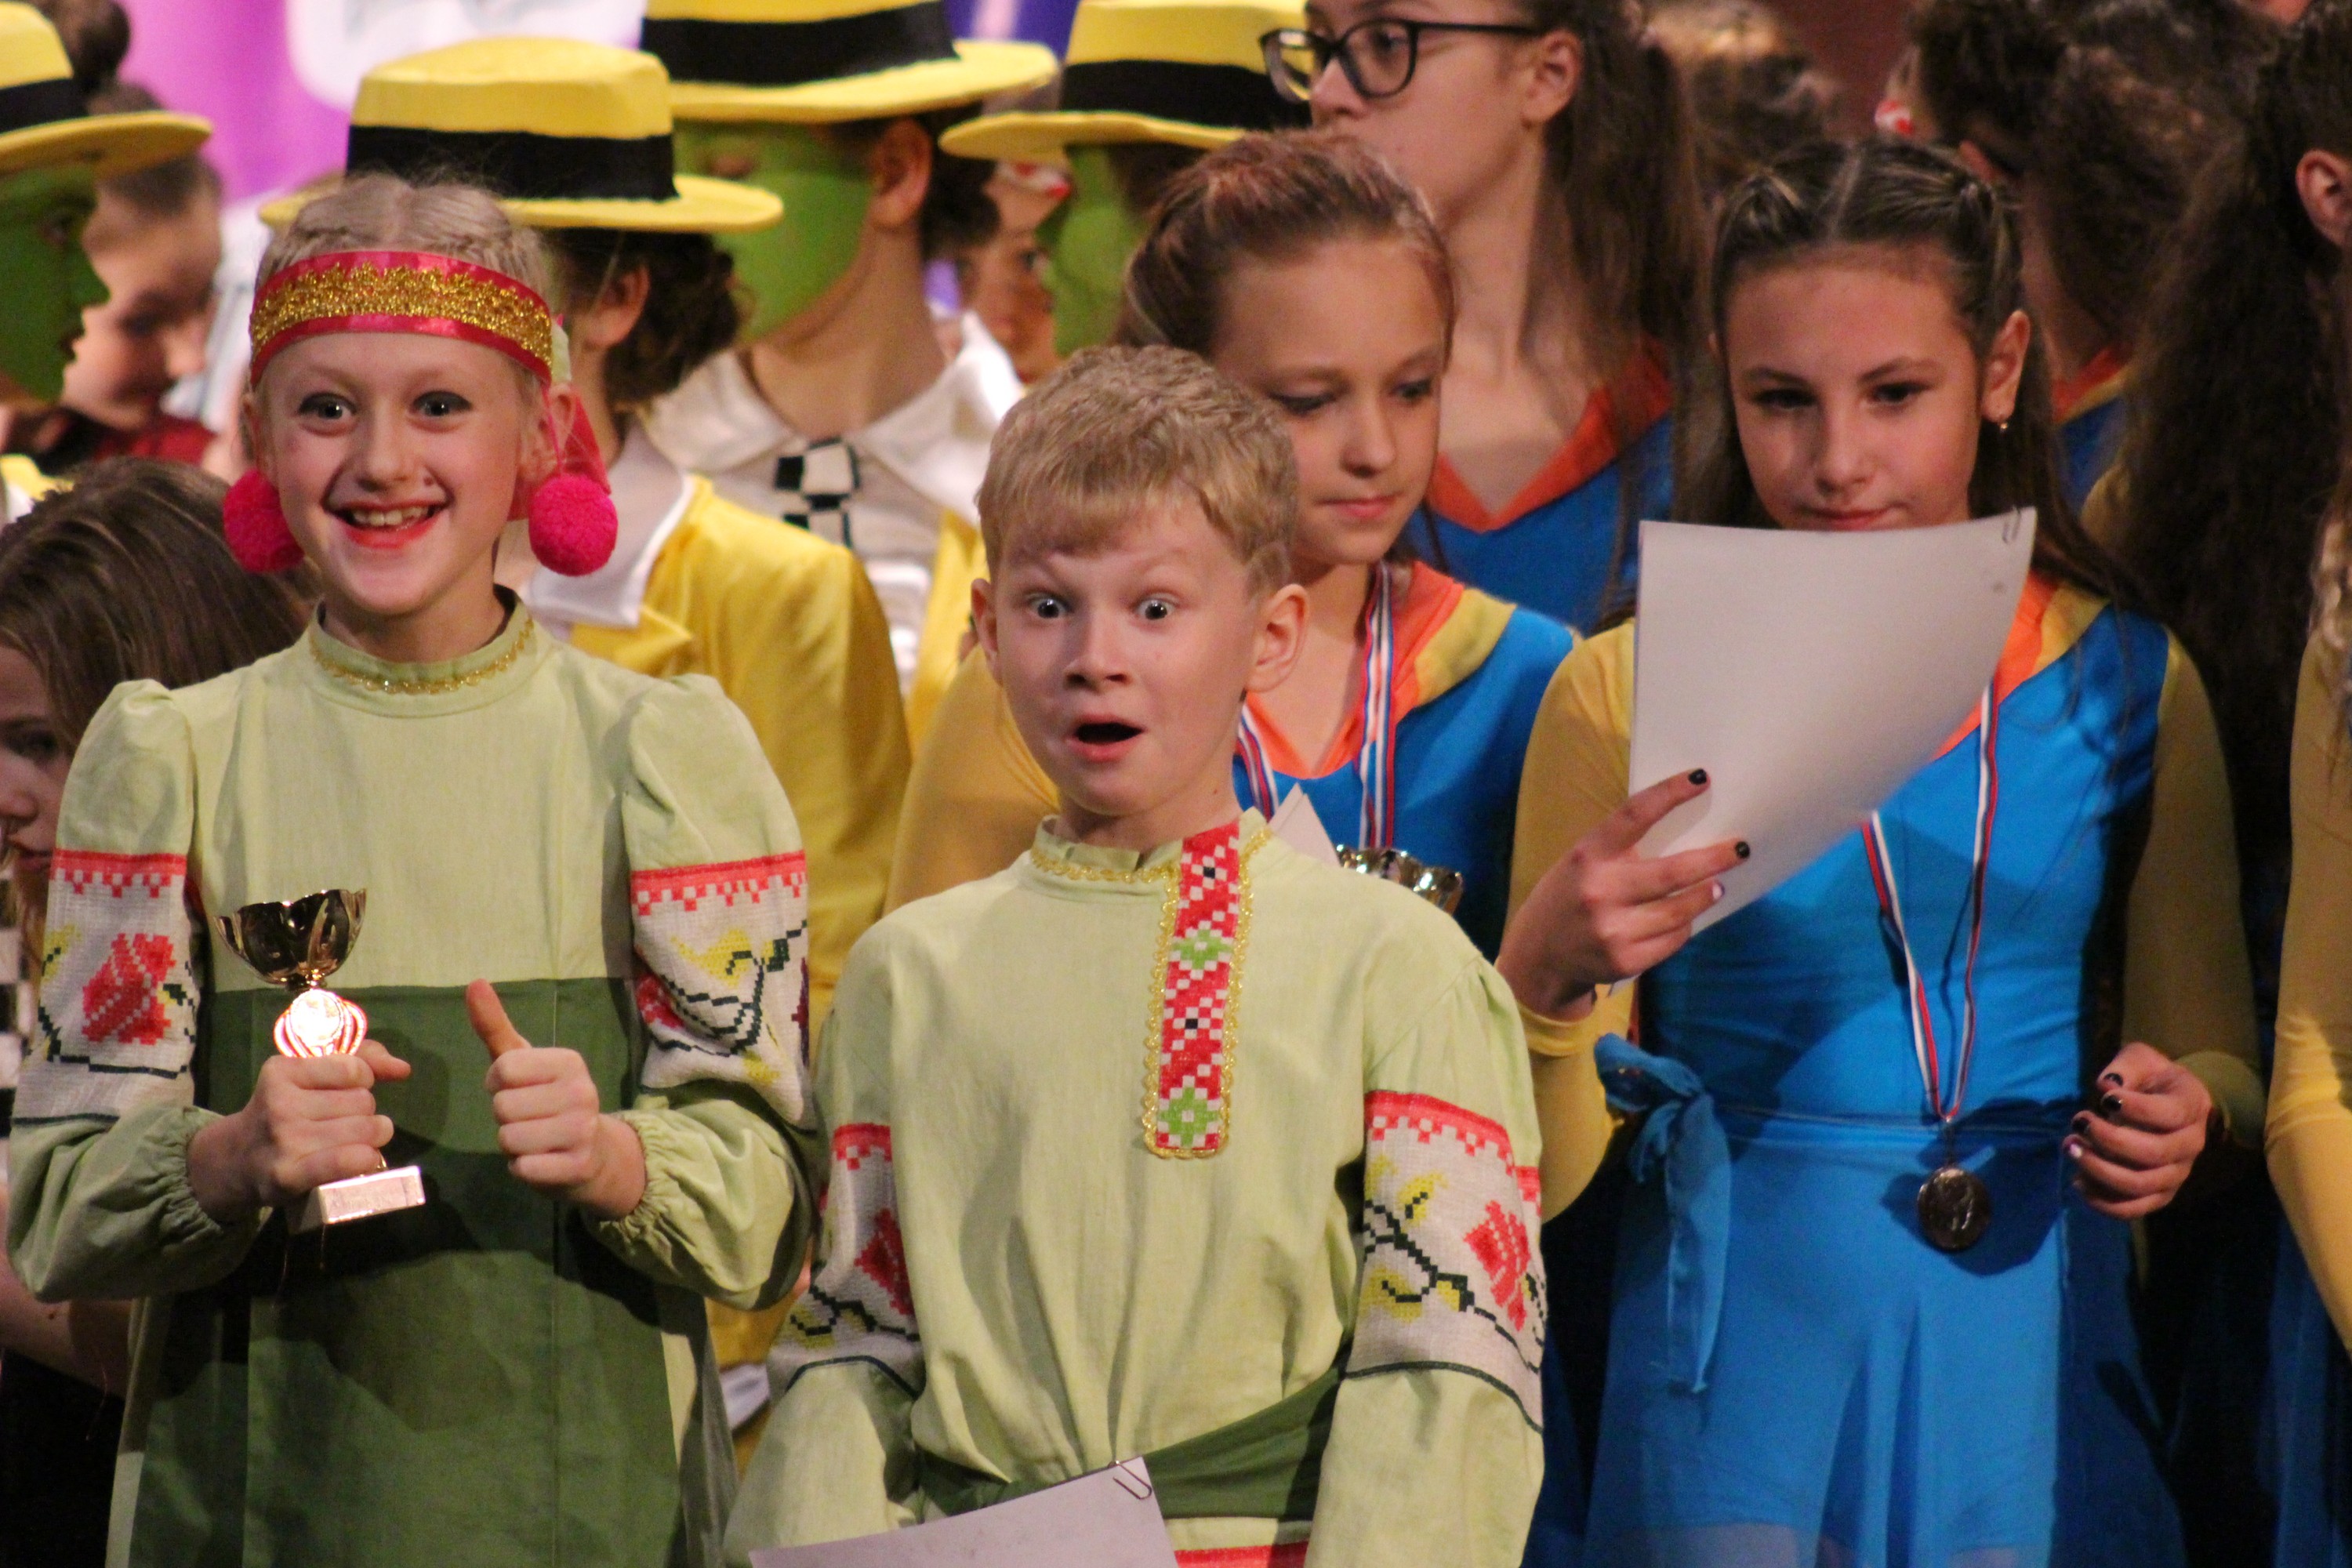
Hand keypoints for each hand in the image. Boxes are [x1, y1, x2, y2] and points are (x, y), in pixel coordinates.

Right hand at [186, 1039, 410, 1223]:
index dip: (362, 1081)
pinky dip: (365, 1159)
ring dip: (370, 1139)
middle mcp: (280, 1104)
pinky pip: (347, 1161)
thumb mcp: (310, 1074)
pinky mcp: (288, 1175)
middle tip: (344, 1125)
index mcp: (283, 1071)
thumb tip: (402, 1068)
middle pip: (364, 1102)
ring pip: (365, 1130)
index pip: (355, 1069)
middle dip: (364, 1114)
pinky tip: (363, 1159)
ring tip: (352, 1144)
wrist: (236, 1161)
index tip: (347, 1091)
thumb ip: (361, 1059)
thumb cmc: (285, 1111)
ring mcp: (284, 1140)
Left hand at [468, 980, 645, 1220]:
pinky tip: (542, 1160)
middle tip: (529, 1119)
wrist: (594, 1154)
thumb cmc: (548, 1101)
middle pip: (503, 1107)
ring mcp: (583, 1130)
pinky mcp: (577, 1166)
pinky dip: (523, 1168)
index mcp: (569, 1061)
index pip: (503, 1070)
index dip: (497, 1084)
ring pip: (509, 1138)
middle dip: (505, 1117)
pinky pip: (523, 1167)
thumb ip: (494, 1025)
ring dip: (512, 1145)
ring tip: (535, 1140)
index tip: (518, 1089)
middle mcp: (583, 1092)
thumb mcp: (523, 1061)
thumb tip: (474, 982)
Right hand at [1496, 769, 1746, 1018]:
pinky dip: (1683, 926)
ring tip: (1717, 886)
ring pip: (1680, 911)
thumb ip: (1619, 850)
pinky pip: (1672, 939)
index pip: (1634, 815)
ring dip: (1706, 895)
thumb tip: (1685, 834)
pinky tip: (1683, 919)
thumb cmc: (1568, 897)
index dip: (1670, 794)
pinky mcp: (1625, 961)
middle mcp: (1599, 892)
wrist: (1539, 957)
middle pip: (1672, 872)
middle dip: (1714, 859)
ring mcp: (1613, 930)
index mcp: (1588, 856)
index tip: (1701, 779)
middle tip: (1739, 849)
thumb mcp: (1581, 863)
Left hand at [2067, 1041, 2213, 1219]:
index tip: (2103, 1098)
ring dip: (2099, 1170)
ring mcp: (2177, 1174)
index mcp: (2191, 1107)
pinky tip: (2078, 1182)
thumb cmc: (2153, 1079)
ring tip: (2071, 1148)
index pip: (2168, 1115)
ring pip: (2140, 1184)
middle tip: (2078, 1122)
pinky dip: (2104, 1202)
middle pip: (2152, 1154)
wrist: (2171, 1104)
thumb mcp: (2141, 1060)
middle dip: (2107, 1140)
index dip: (2135, 1109)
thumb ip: (2126, 1066)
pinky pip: (2135, 1209)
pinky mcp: (2160, 1194)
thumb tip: (2108, 1084)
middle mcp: (2190, 1145)